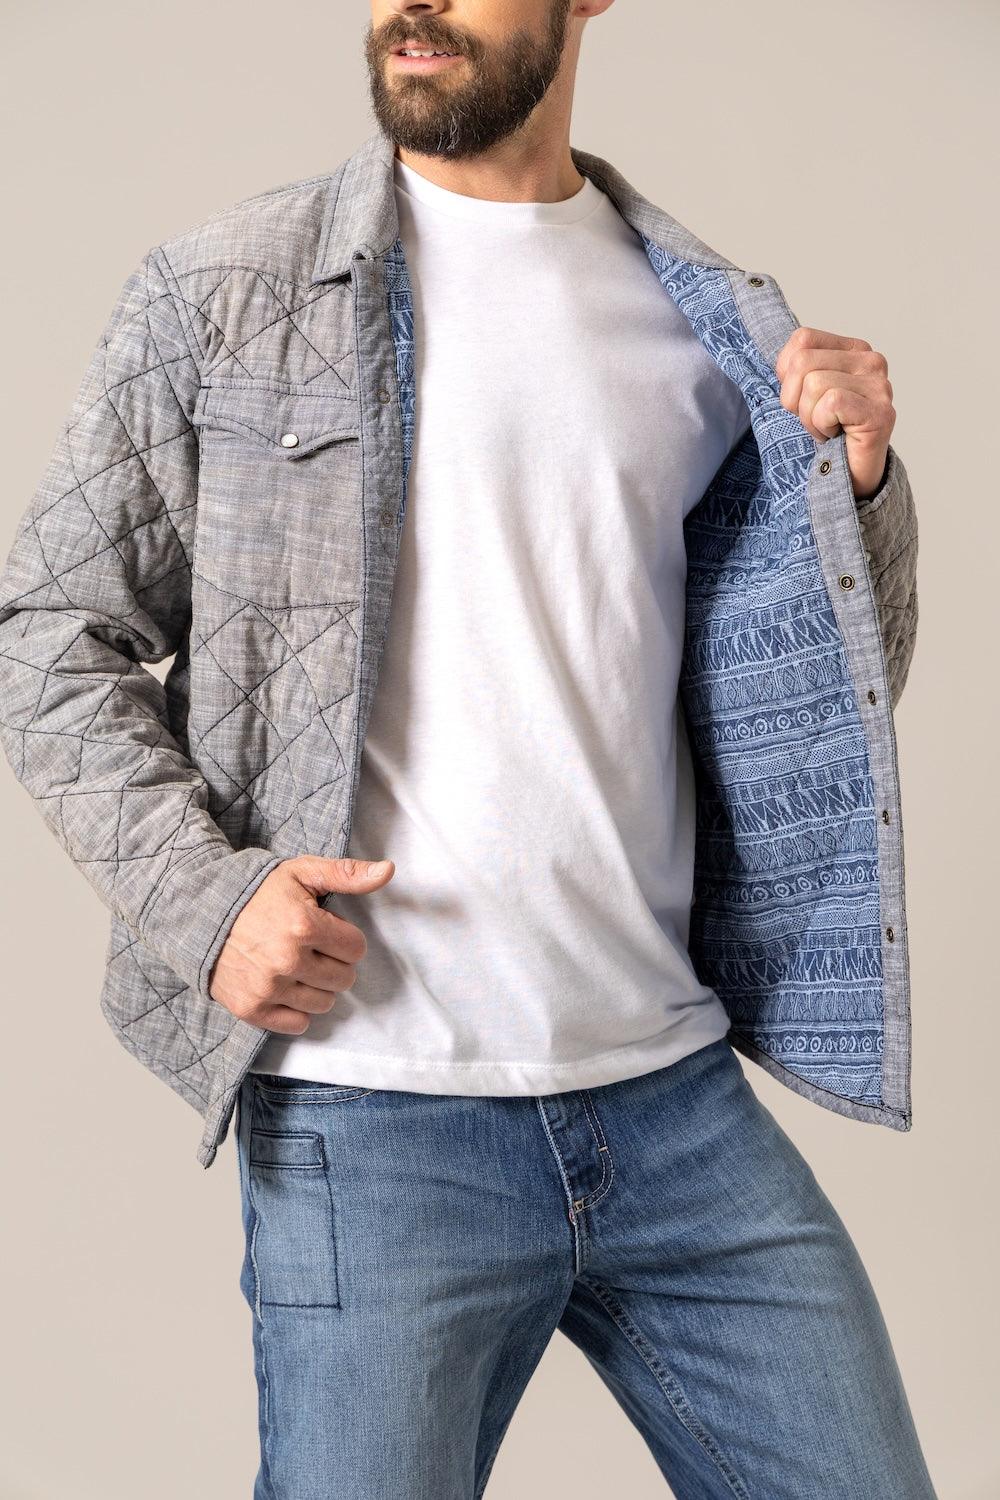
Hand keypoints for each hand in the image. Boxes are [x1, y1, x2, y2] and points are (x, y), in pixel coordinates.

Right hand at [207, 855, 394, 1033]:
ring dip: (317, 987)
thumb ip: (347, 873)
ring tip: (296, 966)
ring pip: (323, 1003)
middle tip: (310, 949)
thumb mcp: (301, 873)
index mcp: (304, 926)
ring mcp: (269, 988)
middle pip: (344, 979)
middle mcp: (287, 960)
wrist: (200, 915)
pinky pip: (297, 1024)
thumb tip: (387, 870)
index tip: (324, 930)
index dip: (343, 938)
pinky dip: (295, 1010)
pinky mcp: (252, 1008)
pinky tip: (284, 987)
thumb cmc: (256, 893)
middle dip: (334, 963)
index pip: (356, 949)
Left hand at [774, 325, 895, 500]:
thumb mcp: (802, 393)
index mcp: (853, 349)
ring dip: (809, 418)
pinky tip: (835, 436)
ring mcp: (879, 386)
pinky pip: (831, 403)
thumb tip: (783, 361)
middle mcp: (871, 361)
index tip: (803, 400)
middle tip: (816, 420)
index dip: (788, 376)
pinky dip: (822, 425)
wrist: (849, 477)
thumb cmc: (826, 433)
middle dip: (795, 400)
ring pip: (814, 384)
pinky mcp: (880, 413)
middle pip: (803, 362)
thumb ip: (795, 368)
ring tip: (828, 430)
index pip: (802, 340)